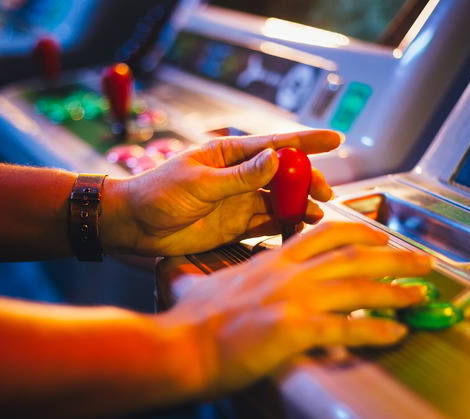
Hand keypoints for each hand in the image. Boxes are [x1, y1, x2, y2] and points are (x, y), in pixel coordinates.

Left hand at [100, 130, 339, 255]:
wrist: (134, 226)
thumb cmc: (158, 193)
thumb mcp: (199, 182)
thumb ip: (239, 177)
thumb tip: (275, 160)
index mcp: (229, 154)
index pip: (274, 144)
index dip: (306, 142)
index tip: (335, 139)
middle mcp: (240, 176)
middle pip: (284, 175)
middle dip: (307, 181)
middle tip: (325, 192)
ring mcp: (240, 201)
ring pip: (280, 200)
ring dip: (300, 205)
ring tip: (316, 214)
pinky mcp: (237, 225)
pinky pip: (268, 223)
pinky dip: (286, 225)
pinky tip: (299, 228)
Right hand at [158, 222, 431, 398]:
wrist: (180, 347)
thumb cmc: (188, 321)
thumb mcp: (194, 284)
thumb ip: (197, 274)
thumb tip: (175, 268)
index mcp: (272, 261)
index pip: (323, 234)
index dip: (358, 231)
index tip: (379, 235)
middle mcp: (288, 274)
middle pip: (353, 255)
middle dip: (394, 256)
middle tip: (421, 261)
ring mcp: (294, 300)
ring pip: (358, 286)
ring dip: (395, 290)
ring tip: (420, 294)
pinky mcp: (295, 331)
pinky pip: (347, 328)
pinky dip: (376, 330)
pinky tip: (395, 333)